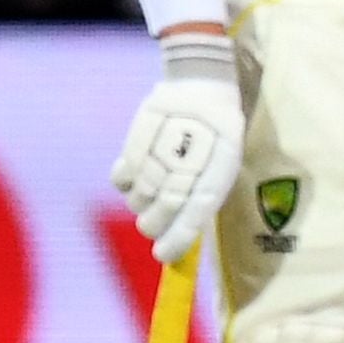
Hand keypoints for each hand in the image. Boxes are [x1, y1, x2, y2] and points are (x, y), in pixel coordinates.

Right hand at [109, 34, 242, 263]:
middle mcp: (182, 171)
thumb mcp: (224, 165)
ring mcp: (155, 161)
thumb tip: (182, 234)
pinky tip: (140, 170)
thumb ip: (203, 198)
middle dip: (154, 228)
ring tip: (156, 183)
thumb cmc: (218, 134)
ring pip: (135, 203)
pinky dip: (126, 182)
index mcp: (214, 177)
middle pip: (155, 217)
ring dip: (141, 204)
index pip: (191, 218)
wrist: (199, 86)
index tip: (163, 256)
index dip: (176, 241)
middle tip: (156, 224)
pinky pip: (119, 181)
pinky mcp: (132, 147)